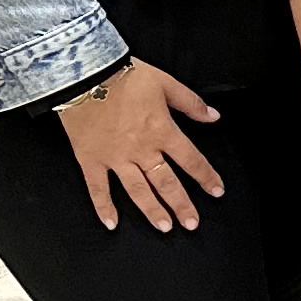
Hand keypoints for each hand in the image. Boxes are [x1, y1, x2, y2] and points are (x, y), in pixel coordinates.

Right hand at [57, 59, 225, 233]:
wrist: (85, 73)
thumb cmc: (125, 76)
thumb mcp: (166, 83)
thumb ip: (191, 103)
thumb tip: (214, 117)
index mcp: (162, 131)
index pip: (191, 160)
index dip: (206, 177)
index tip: (216, 191)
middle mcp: (141, 149)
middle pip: (166, 182)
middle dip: (181, 204)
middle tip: (192, 224)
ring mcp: (115, 158)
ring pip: (137, 190)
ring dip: (152, 211)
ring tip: (165, 227)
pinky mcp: (91, 159)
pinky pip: (97, 188)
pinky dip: (103, 206)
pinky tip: (112, 223)